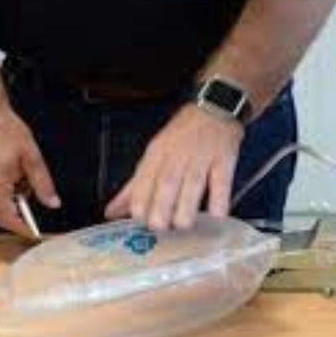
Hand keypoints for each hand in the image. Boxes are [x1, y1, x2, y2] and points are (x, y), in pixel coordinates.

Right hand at [0, 106, 60, 236]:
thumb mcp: (32, 157)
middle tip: (28, 182)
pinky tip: (5, 166)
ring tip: (17, 167)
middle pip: (0, 208)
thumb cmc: (5, 129)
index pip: (8, 218)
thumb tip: (52, 202)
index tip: (35, 232)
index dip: (23, 228)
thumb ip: (43, 183)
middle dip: (18, 202)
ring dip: (8, 192)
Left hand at [105, 104, 243, 230]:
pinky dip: (219, 198)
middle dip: (161, 207)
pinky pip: (222, 181)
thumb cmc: (182, 135)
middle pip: (167, 182)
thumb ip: (135, 186)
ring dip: (187, 206)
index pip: (143, 178)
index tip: (139, 220)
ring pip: (193, 183)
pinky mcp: (225, 159)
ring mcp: (202, 156)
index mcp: (157, 153)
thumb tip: (111, 212)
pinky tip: (216, 215)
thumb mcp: (154, 154)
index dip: (140, 201)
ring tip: (183, 225)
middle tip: (160, 227)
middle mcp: (177, 154)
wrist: (215, 109)